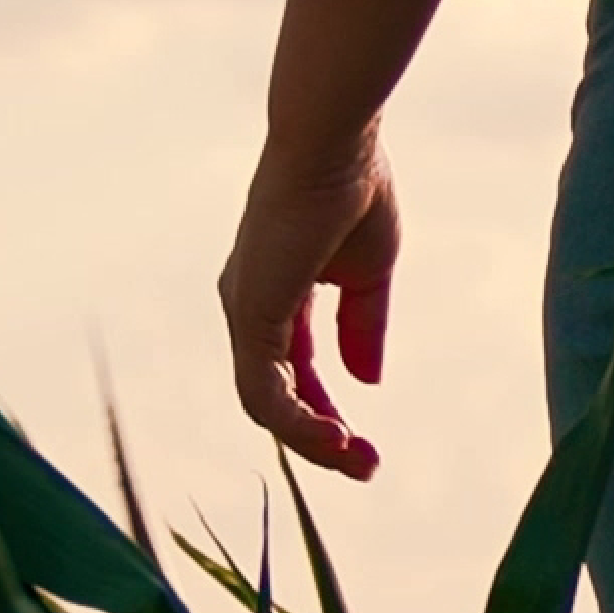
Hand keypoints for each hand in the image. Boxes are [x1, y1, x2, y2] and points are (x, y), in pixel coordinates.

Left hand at [220, 132, 401, 478]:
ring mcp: (245, 312)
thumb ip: (363, 326)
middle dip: (320, 437)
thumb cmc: (354, 190)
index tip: (365, 442)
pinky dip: (297, 420)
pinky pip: (264, 390)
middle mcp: (250, 307)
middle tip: (366, 466)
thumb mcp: (368, 273)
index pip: (295, 370)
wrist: (336, 145)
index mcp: (276, 293)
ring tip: (355, 458)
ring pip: (265, 402)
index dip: (328, 408)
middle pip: (276, 394)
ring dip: (310, 438)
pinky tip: (333, 435)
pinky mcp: (250, 315)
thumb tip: (366, 380)